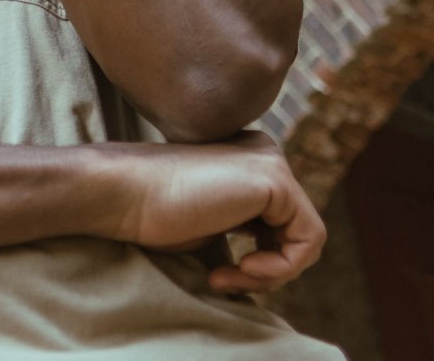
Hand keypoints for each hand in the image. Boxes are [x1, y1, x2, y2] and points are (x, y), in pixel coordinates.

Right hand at [111, 132, 324, 293]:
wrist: (125, 194)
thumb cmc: (154, 213)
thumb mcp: (212, 221)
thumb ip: (246, 226)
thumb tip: (280, 260)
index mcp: (251, 160)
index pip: (281, 223)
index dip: (260, 262)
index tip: (217, 276)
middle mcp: (267, 154)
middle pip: (297, 230)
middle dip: (268, 269)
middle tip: (224, 280)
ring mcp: (273, 163)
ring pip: (306, 239)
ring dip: (270, 274)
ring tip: (228, 276)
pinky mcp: (276, 181)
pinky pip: (307, 239)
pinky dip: (279, 267)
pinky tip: (240, 265)